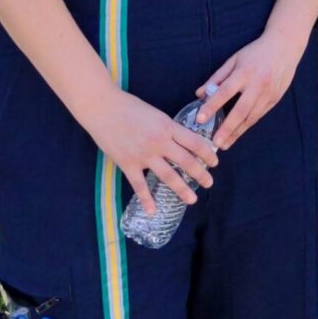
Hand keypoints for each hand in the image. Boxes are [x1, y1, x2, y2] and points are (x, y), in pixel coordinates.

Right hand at [80, 88, 217, 215]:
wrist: (102, 107)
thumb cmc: (128, 107)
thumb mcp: (156, 114)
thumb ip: (168, 128)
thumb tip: (182, 141)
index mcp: (168, 126)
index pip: (195, 143)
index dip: (207, 154)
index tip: (215, 162)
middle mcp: (159, 142)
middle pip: (186, 161)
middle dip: (201, 174)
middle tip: (209, 183)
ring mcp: (143, 154)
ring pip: (168, 176)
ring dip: (182, 189)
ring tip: (192, 199)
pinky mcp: (127, 163)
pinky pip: (139, 185)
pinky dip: (147, 199)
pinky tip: (153, 211)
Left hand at [197, 26, 302, 148]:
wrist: (285, 47)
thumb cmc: (256, 52)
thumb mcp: (234, 59)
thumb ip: (217, 77)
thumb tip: (199, 93)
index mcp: (244, 72)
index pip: (225, 92)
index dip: (212, 106)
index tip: (200, 119)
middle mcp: (257, 84)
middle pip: (240, 110)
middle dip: (227, 128)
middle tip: (215, 143)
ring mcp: (268, 93)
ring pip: (251, 117)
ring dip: (237, 132)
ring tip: (225, 144)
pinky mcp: (275, 99)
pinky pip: (259, 115)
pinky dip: (247, 125)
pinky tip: (238, 133)